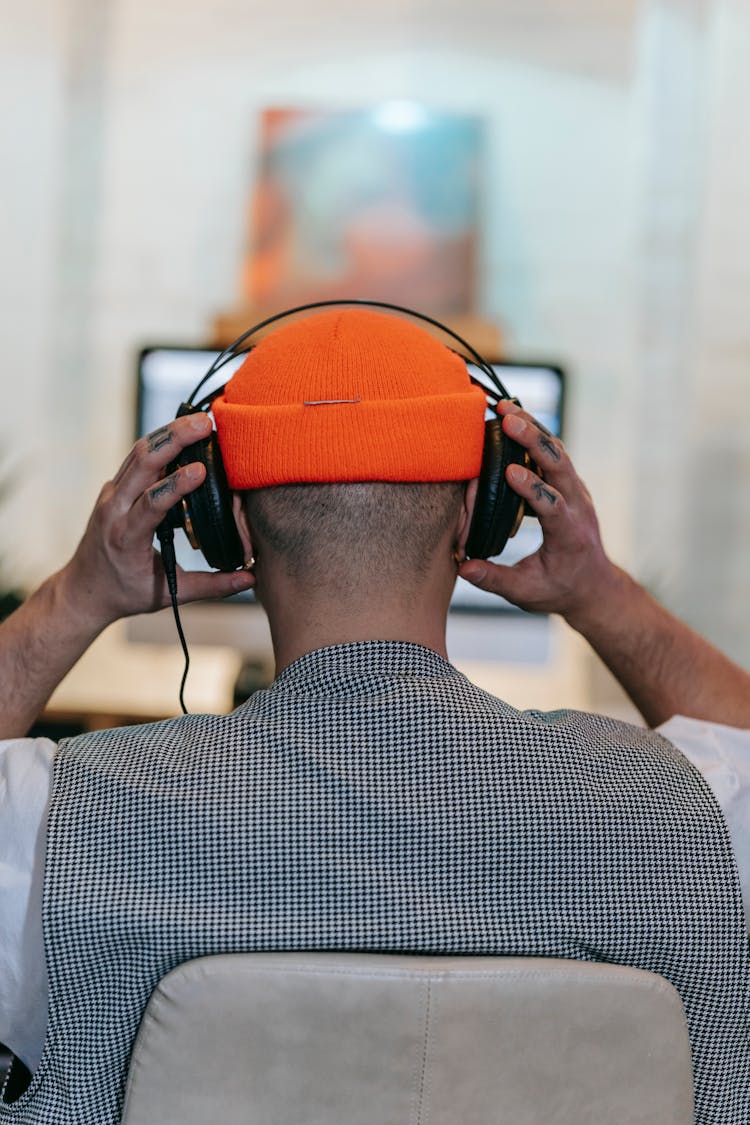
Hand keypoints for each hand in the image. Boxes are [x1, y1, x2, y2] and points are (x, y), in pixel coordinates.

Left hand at [59, 413, 253, 629]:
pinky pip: (135, 458)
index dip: (175, 485)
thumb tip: (250, 580)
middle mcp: (114, 510)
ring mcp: (111, 495)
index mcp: (126, 538)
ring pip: (137, 453)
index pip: (151, 504)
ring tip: (198, 419)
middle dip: (173, 439)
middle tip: (204, 423)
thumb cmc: (126, 593)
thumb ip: (211, 586)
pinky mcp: (114, 488)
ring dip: (167, 433)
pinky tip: (182, 431)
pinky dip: (159, 441)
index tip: (201, 469)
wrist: (85, 589)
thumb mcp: (168, 595)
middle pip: (141, 463)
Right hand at [458, 402, 617, 623]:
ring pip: (558, 452)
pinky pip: (555, 452)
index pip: (553, 506)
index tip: (510, 472)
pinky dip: (537, 433)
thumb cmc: (559, 589)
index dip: (533, 488)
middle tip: (508, 420)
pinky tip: (515, 417)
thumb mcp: (526, 593)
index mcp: (569, 534)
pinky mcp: (570, 484)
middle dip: (534, 440)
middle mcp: (578, 506)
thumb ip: (494, 580)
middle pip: (560, 466)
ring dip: (534, 428)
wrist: (593, 584)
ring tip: (507, 407)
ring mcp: (577, 491)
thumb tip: (463, 567)